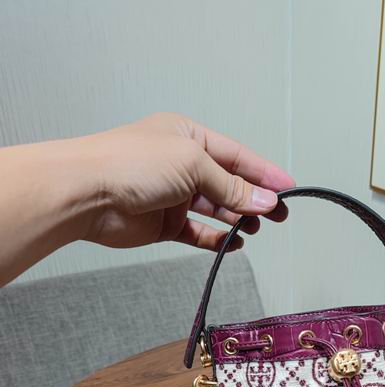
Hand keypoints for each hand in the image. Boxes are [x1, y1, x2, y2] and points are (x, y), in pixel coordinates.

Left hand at [81, 112, 294, 251]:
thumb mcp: (192, 164)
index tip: (289, 188)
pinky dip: (216, 239)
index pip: (237, 156)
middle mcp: (182, 164)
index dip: (264, 172)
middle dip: (254, 198)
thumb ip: (230, 186)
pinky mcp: (164, 224)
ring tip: (257, 228)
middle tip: (279, 215)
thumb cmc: (132, 164)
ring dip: (237, 219)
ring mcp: (173, 195)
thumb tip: (264, 200)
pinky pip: (198, 233)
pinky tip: (233, 244)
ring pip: (216, 209)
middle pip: (229, 183)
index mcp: (189, 137)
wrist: (87, 194)